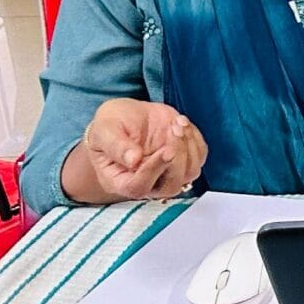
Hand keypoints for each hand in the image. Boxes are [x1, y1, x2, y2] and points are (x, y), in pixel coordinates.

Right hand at [69, 99, 206, 202]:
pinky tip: (181, 122)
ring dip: (188, 146)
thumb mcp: (104, 131)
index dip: (154, 170)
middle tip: (173, 130)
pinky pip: (199, 156)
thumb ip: (116, 146)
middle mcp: (147, 182)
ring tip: (176, 123)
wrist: (126, 116)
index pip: (139, 187)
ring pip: (190, 172)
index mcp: (120, 181)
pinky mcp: (183, 159)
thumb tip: (133, 160)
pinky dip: (195, 139)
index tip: (165, 150)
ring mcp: (167, 172)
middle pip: (171, 185)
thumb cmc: (110, 126)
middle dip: (178, 158)